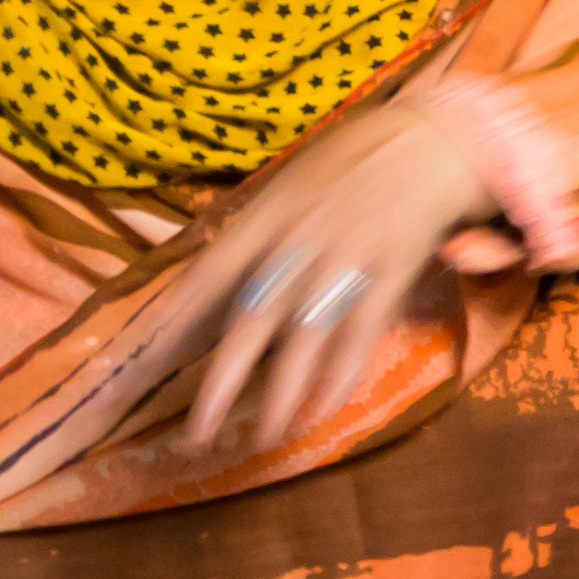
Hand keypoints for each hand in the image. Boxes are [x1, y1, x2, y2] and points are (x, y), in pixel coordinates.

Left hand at [167, 106, 495, 456]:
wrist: (430, 141)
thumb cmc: (357, 159)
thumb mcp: (293, 180)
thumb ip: (261, 225)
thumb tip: (223, 275)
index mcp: (266, 214)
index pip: (210, 272)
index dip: (179, 320)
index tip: (148, 362)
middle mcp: (297, 241)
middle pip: (252, 319)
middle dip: (224, 380)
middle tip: (200, 430)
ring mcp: (343, 260)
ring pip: (303, 338)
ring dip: (283, 393)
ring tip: (265, 437)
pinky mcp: (388, 274)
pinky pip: (359, 335)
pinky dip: (340, 376)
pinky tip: (323, 410)